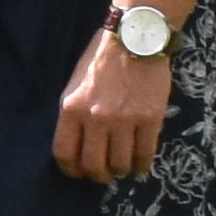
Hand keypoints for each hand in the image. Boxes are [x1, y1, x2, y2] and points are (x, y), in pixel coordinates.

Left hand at [54, 15, 172, 181]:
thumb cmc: (102, 59)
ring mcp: (124, 120)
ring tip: (122, 167)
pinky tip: (140, 165)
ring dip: (121, 171)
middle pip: (93, 165)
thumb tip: (77, 145)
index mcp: (72, 108)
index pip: (65, 153)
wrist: (135, 39)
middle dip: (97, 176)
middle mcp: (96, 118)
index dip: (71, 170)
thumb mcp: (75, 84)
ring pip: (120, 164)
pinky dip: (142, 166)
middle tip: (103, 175)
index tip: (78, 172)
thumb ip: (74, 114)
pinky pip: (145, 155)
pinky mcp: (150, 119)